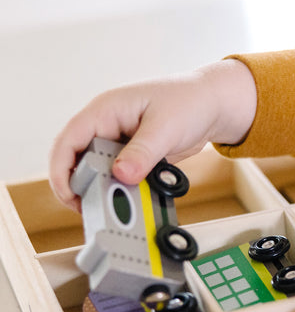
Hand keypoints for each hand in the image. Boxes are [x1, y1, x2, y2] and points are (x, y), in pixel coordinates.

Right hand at [49, 59, 256, 211]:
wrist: (214, 105)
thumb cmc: (190, 101)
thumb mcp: (166, 127)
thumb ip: (143, 152)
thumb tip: (122, 175)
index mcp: (105, 111)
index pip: (69, 141)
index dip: (62, 170)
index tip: (70, 195)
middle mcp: (107, 127)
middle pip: (79, 161)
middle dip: (84, 186)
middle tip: (97, 209)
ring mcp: (120, 142)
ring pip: (100, 172)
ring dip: (107, 189)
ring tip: (120, 207)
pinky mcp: (135, 156)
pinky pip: (122, 176)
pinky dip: (125, 189)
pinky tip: (136, 200)